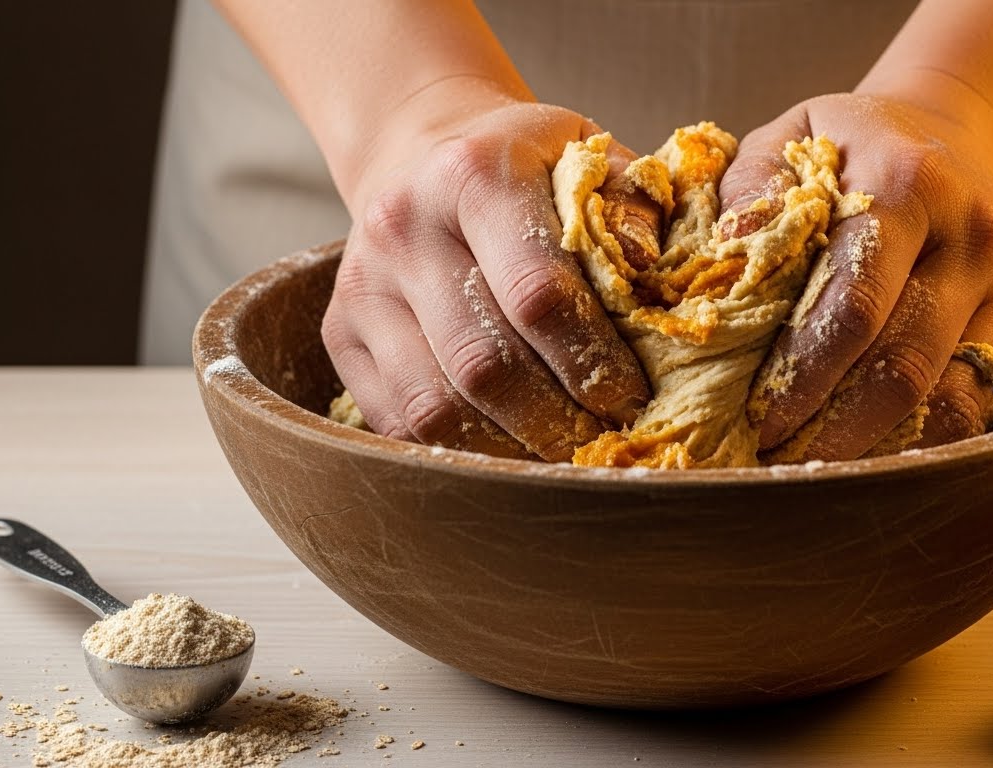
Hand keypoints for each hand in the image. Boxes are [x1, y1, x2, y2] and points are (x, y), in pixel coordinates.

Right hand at [322, 89, 658, 460]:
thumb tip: (652, 283)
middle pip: (484, 362)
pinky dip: (458, 450)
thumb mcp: (591, 157)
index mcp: (476, 174)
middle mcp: (405, 226)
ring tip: (559, 452)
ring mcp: (362, 284)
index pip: (538, 293)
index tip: (631, 398)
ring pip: (434, 404)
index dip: (592, 361)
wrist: (422, 149)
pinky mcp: (339, 331)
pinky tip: (508, 447)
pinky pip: (397, 420)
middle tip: (601, 441)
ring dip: (506, 446)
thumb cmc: (532, 167)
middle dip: (554, 418)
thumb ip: (634, 211)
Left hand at [725, 92, 992, 459]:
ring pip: (950, 399)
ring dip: (877, 447)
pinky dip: (919, 441)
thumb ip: (752, 191)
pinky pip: (978, 406)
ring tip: (815, 467)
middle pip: (904, 364)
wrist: (963, 132)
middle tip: (776, 462)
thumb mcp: (793, 136)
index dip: (802, 374)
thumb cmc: (854, 146)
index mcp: (910, 184)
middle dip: (833, 427)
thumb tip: (725, 258)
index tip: (755, 420)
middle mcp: (975, 236)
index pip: (856, 303)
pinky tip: (866, 453)